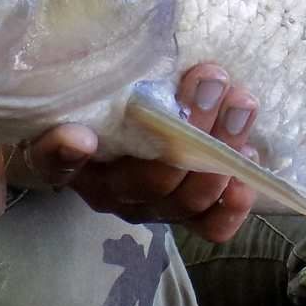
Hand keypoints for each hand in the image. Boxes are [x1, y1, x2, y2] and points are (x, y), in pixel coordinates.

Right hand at [23, 63, 260, 244]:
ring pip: (188, 196)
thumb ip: (87, 89)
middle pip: (149, 178)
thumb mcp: (84, 94)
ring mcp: (152, 208)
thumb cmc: (100, 106)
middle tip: (211, 79)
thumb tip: (79, 115)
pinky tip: (250, 164)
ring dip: (222, 151)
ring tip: (241, 104)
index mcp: (74, 163)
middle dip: (189, 127)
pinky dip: (233, 203)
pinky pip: (210, 226)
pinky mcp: (185, 217)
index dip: (63, 155)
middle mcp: (112, 194)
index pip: (55, 165)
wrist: (116, 135)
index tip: (82, 136)